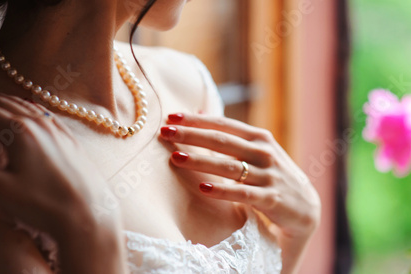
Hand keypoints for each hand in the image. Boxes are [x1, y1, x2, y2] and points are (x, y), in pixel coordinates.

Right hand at [0, 90, 120, 241]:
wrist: (89, 214)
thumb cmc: (43, 205)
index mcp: (18, 132)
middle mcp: (38, 124)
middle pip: (3, 104)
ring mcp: (57, 129)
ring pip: (25, 105)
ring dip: (4, 100)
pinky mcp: (70, 138)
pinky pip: (44, 113)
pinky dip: (27, 106)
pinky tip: (28, 109)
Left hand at [160, 113, 320, 239]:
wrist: (305, 207)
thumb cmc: (271, 175)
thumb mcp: (256, 150)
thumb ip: (229, 134)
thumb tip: (198, 113)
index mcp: (258, 137)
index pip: (223, 124)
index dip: (196, 120)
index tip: (171, 116)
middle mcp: (264, 152)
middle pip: (222, 141)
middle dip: (191, 135)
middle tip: (165, 132)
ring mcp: (268, 175)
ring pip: (229, 166)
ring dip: (201, 161)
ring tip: (176, 158)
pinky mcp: (271, 198)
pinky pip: (243, 193)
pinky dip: (223, 190)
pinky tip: (203, 188)